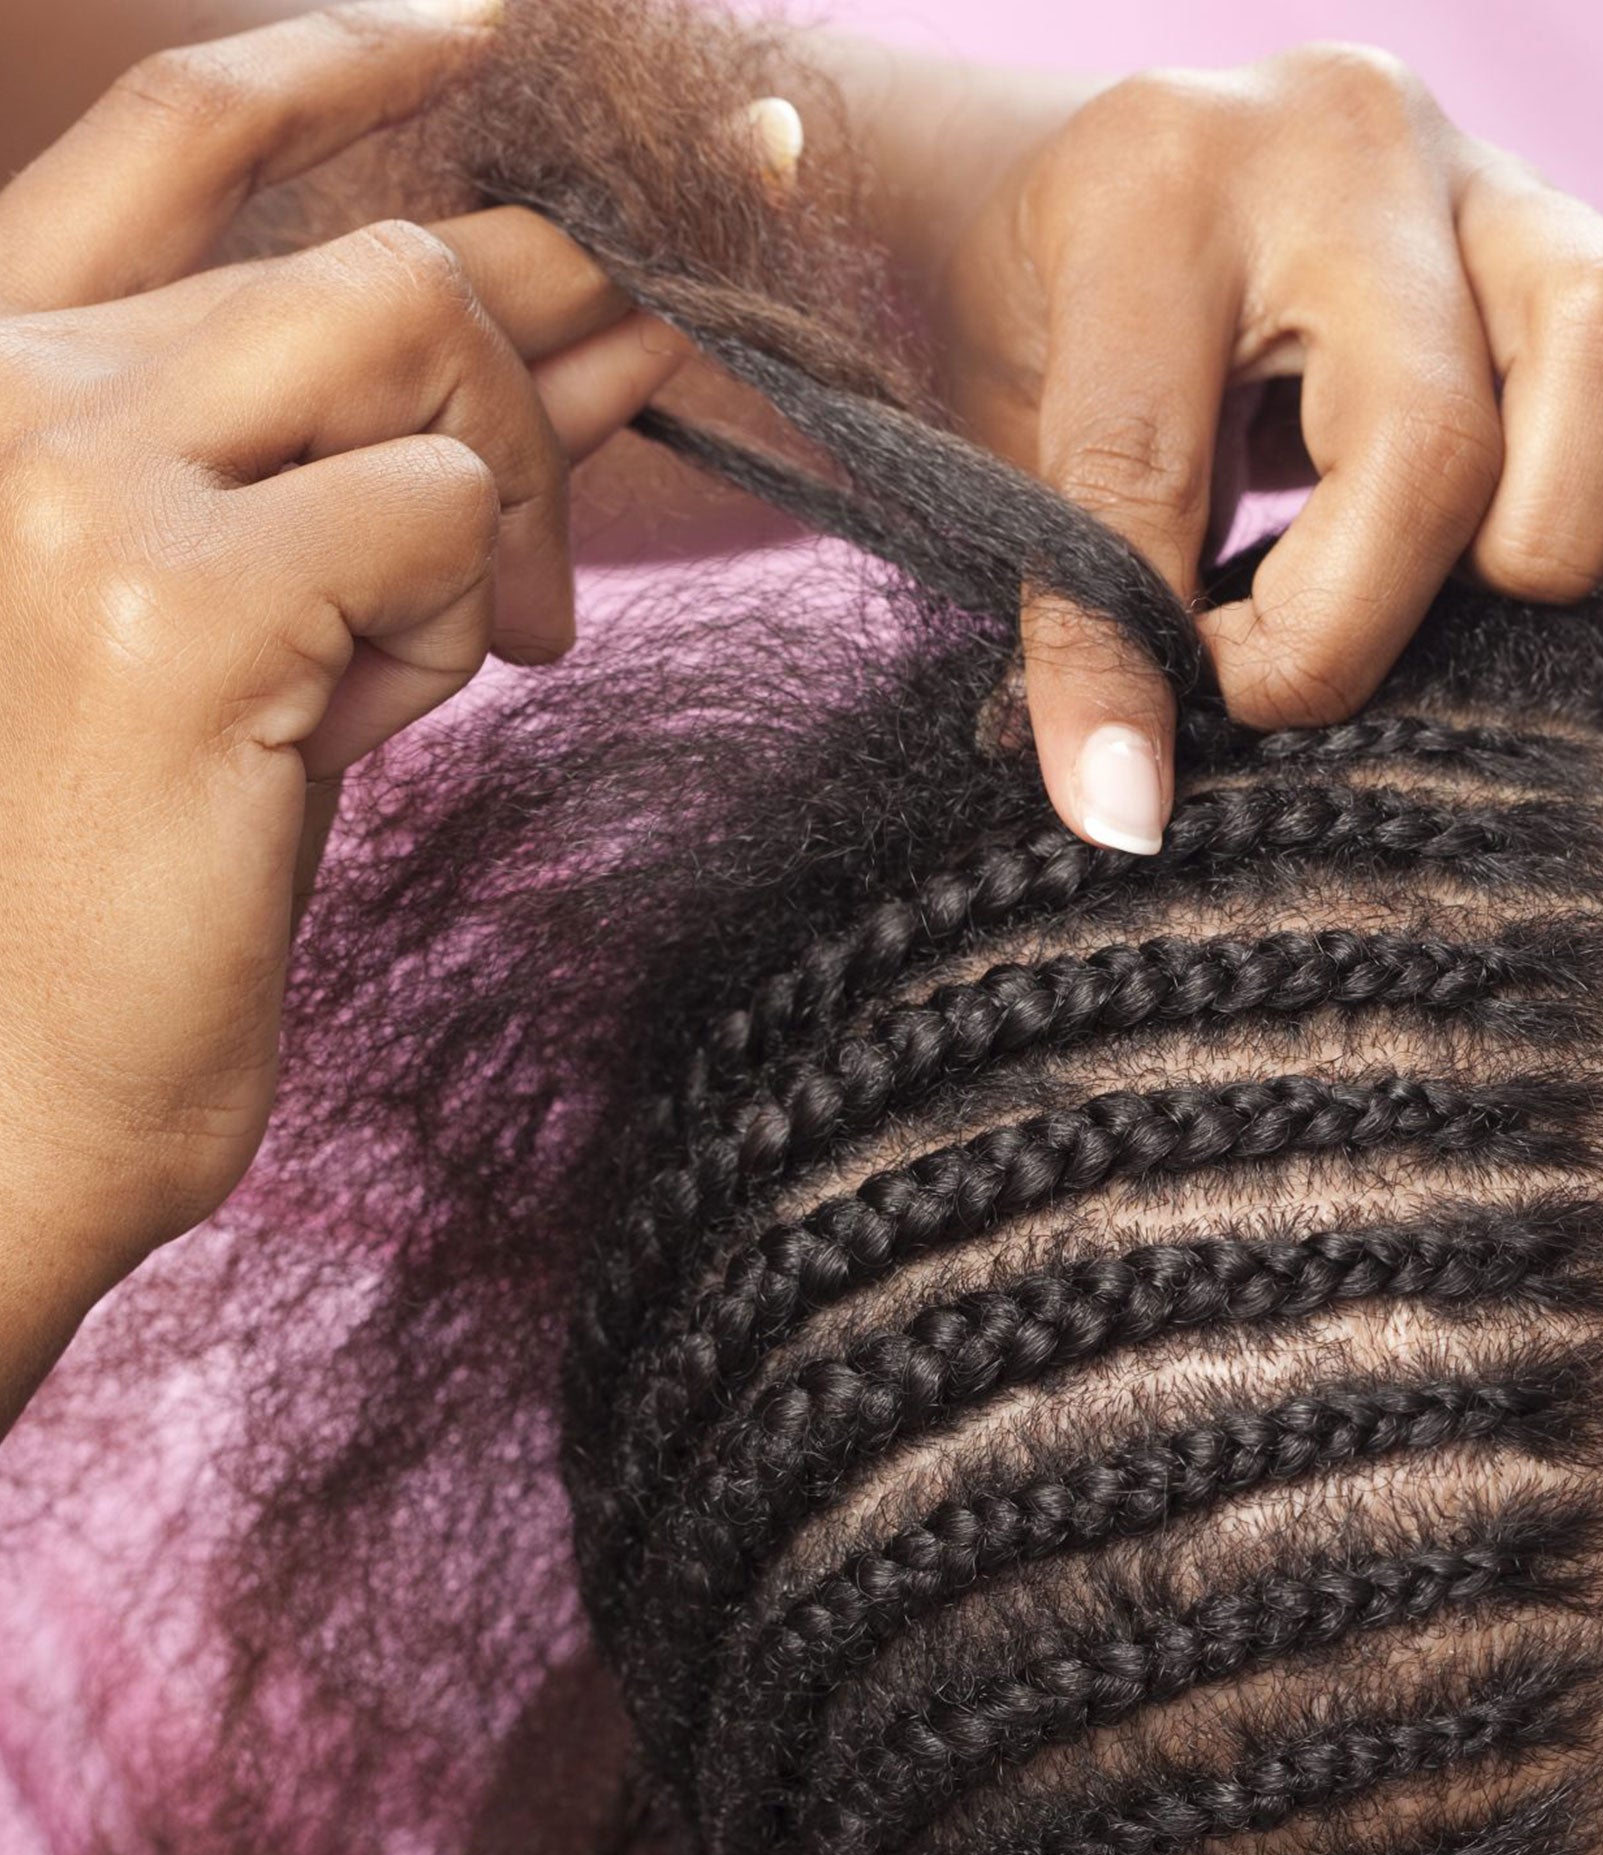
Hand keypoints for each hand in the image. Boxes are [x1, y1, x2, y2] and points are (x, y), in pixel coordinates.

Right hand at [0, 0, 683, 1421]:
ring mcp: (68, 472)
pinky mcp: (168, 598)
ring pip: (422, 339)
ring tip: (458, 646)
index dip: (352, 57)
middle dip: (545, 344)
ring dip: (504, 497)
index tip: (499, 21)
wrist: (11, 1080)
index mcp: (6, 372)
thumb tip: (590, 323)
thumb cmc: (138, 857)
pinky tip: (389, 712)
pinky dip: (468, 613)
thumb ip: (384, 449)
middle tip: (620, 435)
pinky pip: (444, 510)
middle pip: (379, 250)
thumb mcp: (261, 609)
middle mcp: (10, 380)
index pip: (179, 131)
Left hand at [912, 50, 1602, 852]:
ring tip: (1457, 611)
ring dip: (1540, 540)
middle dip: (1358, 617)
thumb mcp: (1006, 458)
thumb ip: (1077, 605)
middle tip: (1274, 683)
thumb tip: (1129, 817)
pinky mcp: (1589, 237)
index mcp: (1165, 187)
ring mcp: (1496, 183)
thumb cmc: (1037, 340)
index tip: (1124, 789)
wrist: (1076, 205)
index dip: (1142, 657)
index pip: (1167, 467)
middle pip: (1437, 432)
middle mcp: (1354, 148)